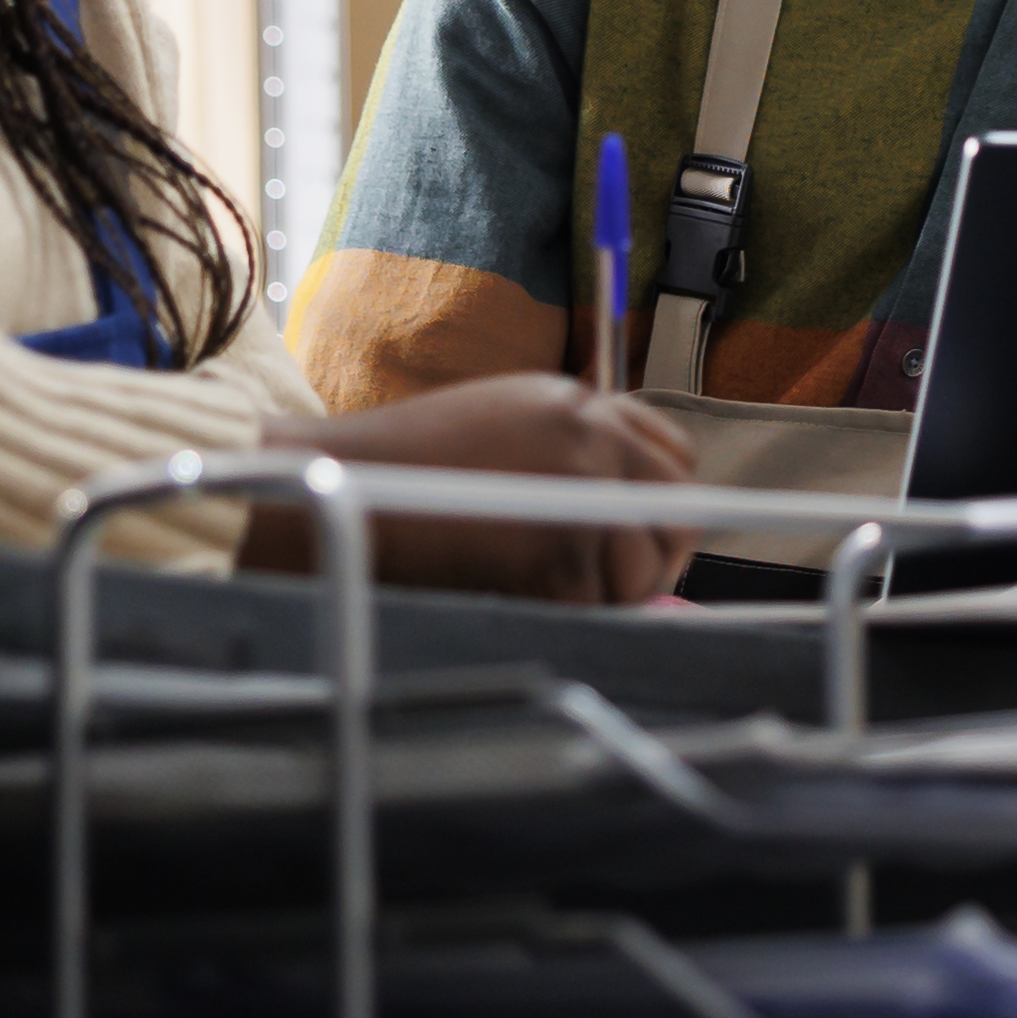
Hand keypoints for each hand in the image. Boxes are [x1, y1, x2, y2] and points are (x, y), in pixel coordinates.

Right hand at [254, 372, 701, 603]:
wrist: (340, 486)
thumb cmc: (400, 468)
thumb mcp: (500, 425)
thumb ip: (570, 454)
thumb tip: (627, 514)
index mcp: (576, 403)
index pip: (671, 450)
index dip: (662, 495)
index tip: (643, 528)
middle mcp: (591, 435)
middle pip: (676, 505)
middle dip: (654, 550)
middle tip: (609, 582)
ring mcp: (583, 487)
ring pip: (647, 564)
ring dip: (613, 591)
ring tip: (551, 589)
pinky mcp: (564, 545)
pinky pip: (600, 602)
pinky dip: (571, 614)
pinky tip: (521, 595)